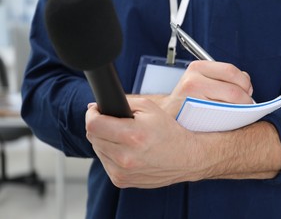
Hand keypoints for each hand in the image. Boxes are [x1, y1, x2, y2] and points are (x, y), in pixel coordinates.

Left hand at [85, 98, 203, 188]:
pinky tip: (127, 151)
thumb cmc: (169, 131)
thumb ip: (122, 102)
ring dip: (105, 141)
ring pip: (97, 150)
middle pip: (92, 137)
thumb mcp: (149, 108)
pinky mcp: (121, 181)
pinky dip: (111, 154)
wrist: (185, 157)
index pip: (93, 124)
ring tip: (124, 138)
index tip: (96, 110)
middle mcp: (125, 157)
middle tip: (114, 123)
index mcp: (132, 136)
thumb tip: (94, 106)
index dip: (92, 114)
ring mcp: (122, 172)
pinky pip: (105, 163)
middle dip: (100, 126)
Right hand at [165, 61, 253, 114]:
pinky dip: (231, 120)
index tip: (247, 91)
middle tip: (246, 105)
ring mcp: (192, 99)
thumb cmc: (190, 99)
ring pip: (230, 105)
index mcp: (198, 68)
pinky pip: (222, 118)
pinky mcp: (193, 116)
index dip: (245, 83)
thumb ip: (225, 77)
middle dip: (246, 100)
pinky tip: (229, 120)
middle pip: (234, 90)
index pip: (231, 71)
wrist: (168, 114)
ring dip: (241, 111)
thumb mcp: (203, 80)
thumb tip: (247, 83)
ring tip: (239, 113)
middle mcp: (193, 80)